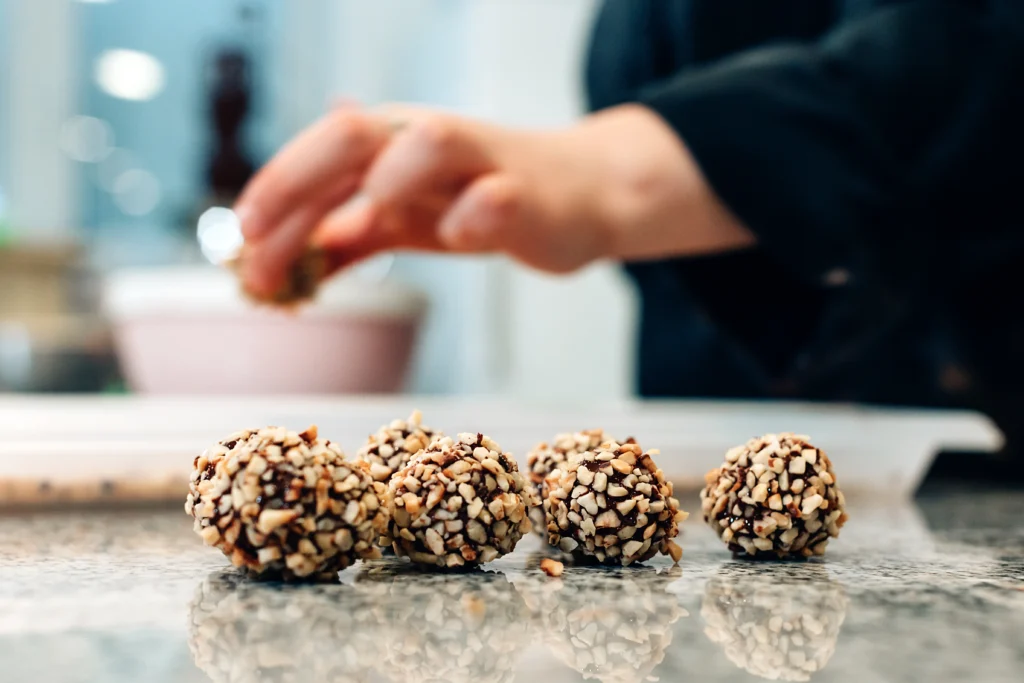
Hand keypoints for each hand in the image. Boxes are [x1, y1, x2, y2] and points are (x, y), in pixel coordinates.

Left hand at [234, 103, 752, 297]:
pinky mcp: (529, 198)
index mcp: (392, 144)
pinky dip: (476, 209)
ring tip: (361, 215)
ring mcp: (480, 166)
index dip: (274, 190)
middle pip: (354, 134)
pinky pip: (501, 195)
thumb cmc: (484, 200)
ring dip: (387, 172)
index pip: (320, 157)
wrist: (581, 196)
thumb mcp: (404, 220)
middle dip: (297, 176)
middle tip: (257, 232)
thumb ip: (344, 239)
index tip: (239, 240)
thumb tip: (268, 268)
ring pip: (431, 140)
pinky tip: (456, 232)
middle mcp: (427, 143)